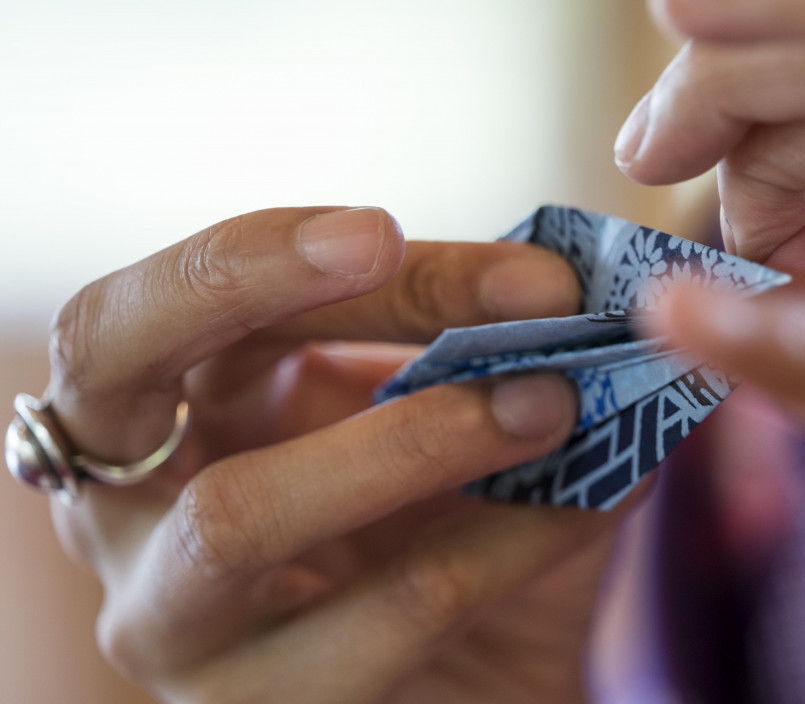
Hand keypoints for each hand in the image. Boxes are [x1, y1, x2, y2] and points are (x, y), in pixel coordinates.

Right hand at [46, 205, 627, 702]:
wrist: (469, 675)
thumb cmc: (426, 516)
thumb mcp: (419, 404)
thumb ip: (457, 335)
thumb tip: (555, 274)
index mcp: (147, 408)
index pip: (134, 312)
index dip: (244, 262)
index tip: (377, 229)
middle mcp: (123, 511)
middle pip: (131, 376)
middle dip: (299, 301)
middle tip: (490, 287)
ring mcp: (173, 624)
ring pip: (239, 513)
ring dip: (420, 435)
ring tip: (555, 398)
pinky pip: (389, 615)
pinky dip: (509, 540)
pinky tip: (598, 497)